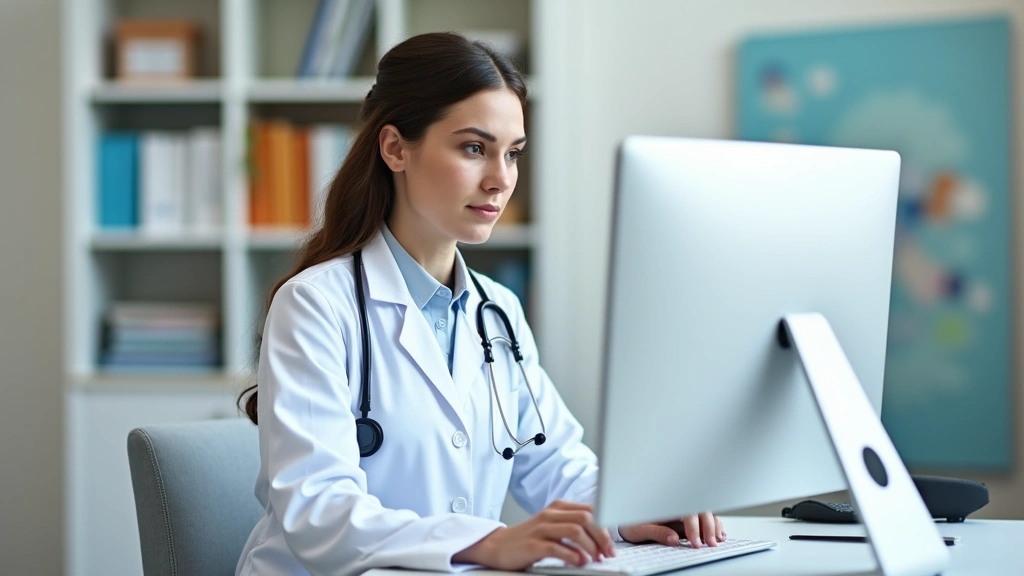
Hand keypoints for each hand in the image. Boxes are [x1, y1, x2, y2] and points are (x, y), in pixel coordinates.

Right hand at [452, 499, 615, 569]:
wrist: (497, 546)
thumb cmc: (528, 539)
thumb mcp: (552, 526)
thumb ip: (573, 527)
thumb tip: (601, 540)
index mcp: (558, 507)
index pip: (591, 510)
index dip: (605, 527)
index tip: (611, 544)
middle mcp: (550, 514)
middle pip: (586, 518)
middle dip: (602, 537)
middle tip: (608, 553)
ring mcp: (541, 528)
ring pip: (575, 530)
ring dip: (590, 546)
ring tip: (595, 559)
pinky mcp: (533, 544)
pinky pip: (558, 547)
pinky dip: (573, 556)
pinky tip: (579, 562)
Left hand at [618, 512, 724, 547]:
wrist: (628, 522)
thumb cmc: (632, 523)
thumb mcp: (639, 529)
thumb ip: (656, 532)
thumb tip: (674, 539)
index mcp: (666, 504)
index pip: (686, 511)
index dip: (693, 526)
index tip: (695, 542)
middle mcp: (677, 505)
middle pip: (700, 510)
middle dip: (708, 527)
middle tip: (709, 544)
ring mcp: (684, 511)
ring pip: (706, 513)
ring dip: (714, 526)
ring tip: (717, 540)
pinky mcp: (688, 519)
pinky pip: (705, 519)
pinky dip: (715, 525)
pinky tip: (719, 535)